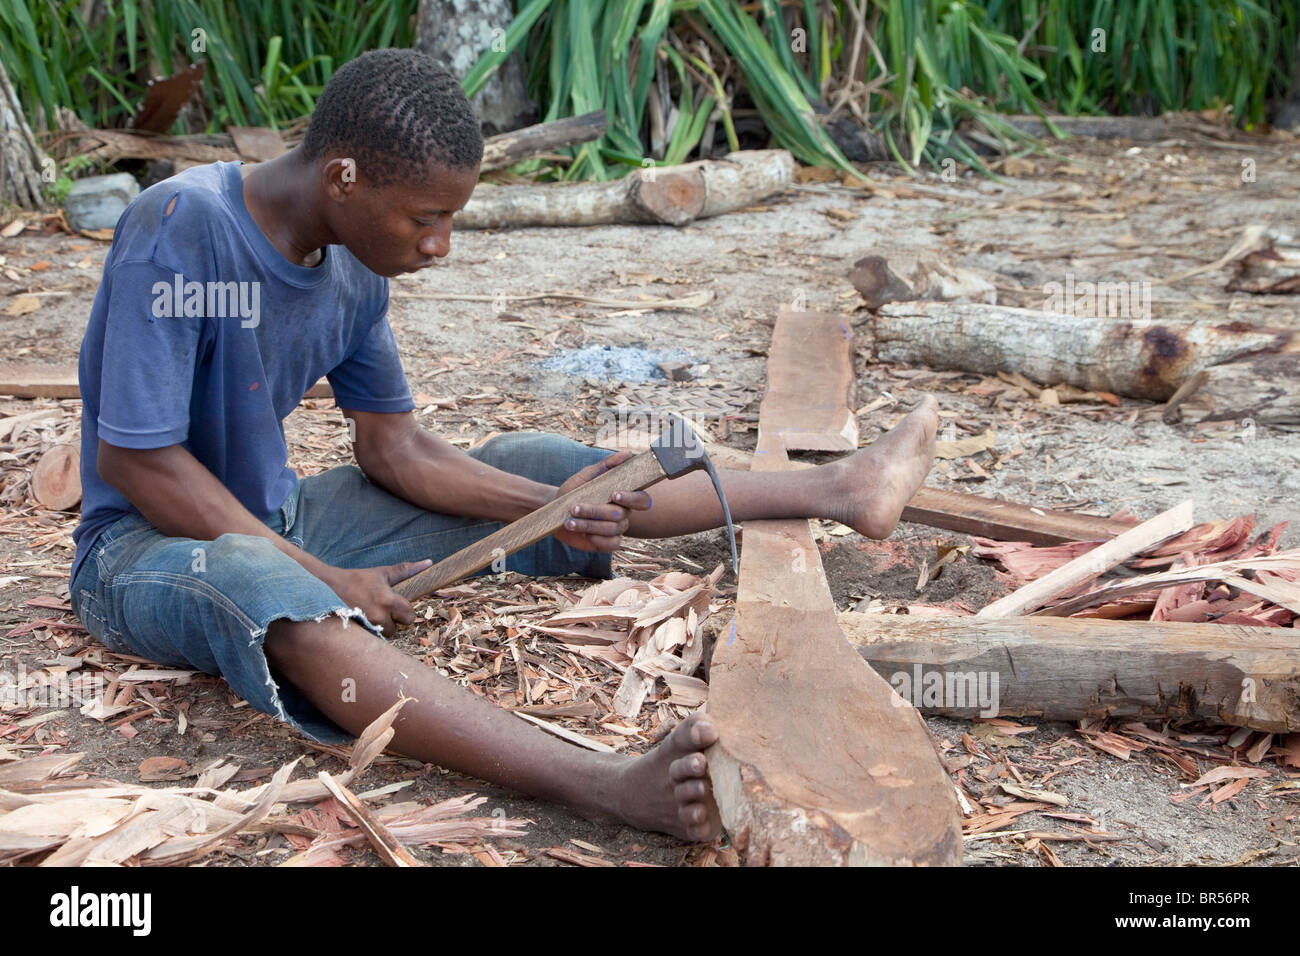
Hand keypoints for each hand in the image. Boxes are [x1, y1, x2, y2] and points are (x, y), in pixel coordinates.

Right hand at [317, 559, 431, 634]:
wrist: (326, 588)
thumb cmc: (356, 579)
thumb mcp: (381, 573)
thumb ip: (405, 570)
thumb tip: (428, 562)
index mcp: (387, 600)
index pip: (409, 616)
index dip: (404, 611)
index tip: (395, 606)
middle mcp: (379, 615)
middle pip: (398, 628)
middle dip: (393, 621)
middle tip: (381, 609)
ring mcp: (367, 626)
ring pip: (384, 635)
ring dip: (381, 627)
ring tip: (370, 614)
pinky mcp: (357, 633)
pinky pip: (372, 638)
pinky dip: (370, 631)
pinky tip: (362, 620)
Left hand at [551, 450, 652, 552]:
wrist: (556, 511)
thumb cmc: (574, 491)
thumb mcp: (587, 476)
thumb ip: (607, 465)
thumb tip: (628, 453)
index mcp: (624, 496)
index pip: (642, 500)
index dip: (632, 498)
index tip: (614, 494)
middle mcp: (624, 513)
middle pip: (620, 514)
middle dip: (595, 511)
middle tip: (574, 507)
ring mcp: (616, 529)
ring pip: (612, 529)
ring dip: (589, 525)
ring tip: (569, 522)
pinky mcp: (607, 543)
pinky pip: (611, 544)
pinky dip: (597, 539)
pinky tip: (584, 534)